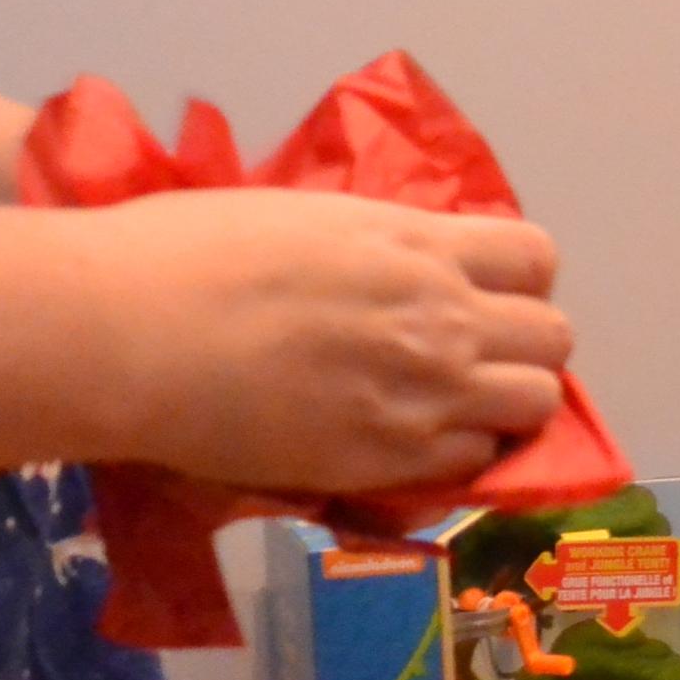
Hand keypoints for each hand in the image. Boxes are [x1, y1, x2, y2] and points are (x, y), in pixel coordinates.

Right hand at [83, 188, 573, 492]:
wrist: (126, 331)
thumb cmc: (185, 252)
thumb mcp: (305, 218)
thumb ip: (375, 243)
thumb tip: (395, 258)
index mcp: (417, 241)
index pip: (535, 256)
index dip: (519, 279)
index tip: (484, 293)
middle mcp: (442, 314)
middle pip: (553, 337)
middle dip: (524, 346)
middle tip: (472, 358)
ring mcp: (427, 390)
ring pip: (536, 404)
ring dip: (507, 406)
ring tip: (455, 409)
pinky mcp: (394, 457)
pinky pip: (477, 462)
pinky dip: (459, 456)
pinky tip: (415, 446)